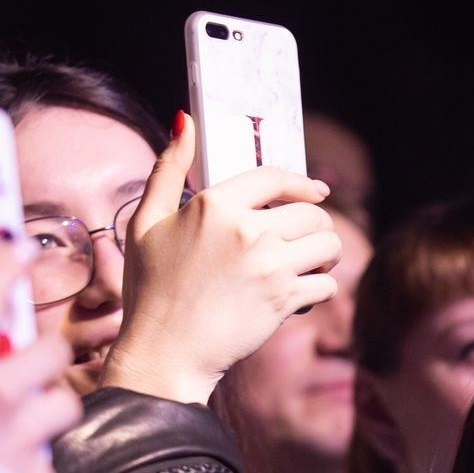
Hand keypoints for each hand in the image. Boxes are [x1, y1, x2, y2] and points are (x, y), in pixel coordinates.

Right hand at [0, 231, 77, 472]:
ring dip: (47, 410)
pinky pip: (48, 464)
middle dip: (43, 355)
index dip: (6, 267)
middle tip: (24, 369)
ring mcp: (17, 440)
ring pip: (66, 402)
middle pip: (52, 349)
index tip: (20, 252)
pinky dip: (29, 468)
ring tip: (19, 425)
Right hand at [107, 112, 342, 403]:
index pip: (275, 177)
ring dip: (324, 255)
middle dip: (313, 225)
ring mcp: (269, 265)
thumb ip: (167, 169)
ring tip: (309, 265)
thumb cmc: (150, 290)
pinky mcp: (284, 299)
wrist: (164, 353)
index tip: (316, 191)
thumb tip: (185, 120)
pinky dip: (320, 289)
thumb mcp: (144, 222)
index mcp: (214, 206)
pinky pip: (328, 284)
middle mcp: (246, 230)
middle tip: (302, 242)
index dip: (302, 182)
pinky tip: (300, 295)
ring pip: (329, 245)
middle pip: (312, 211)